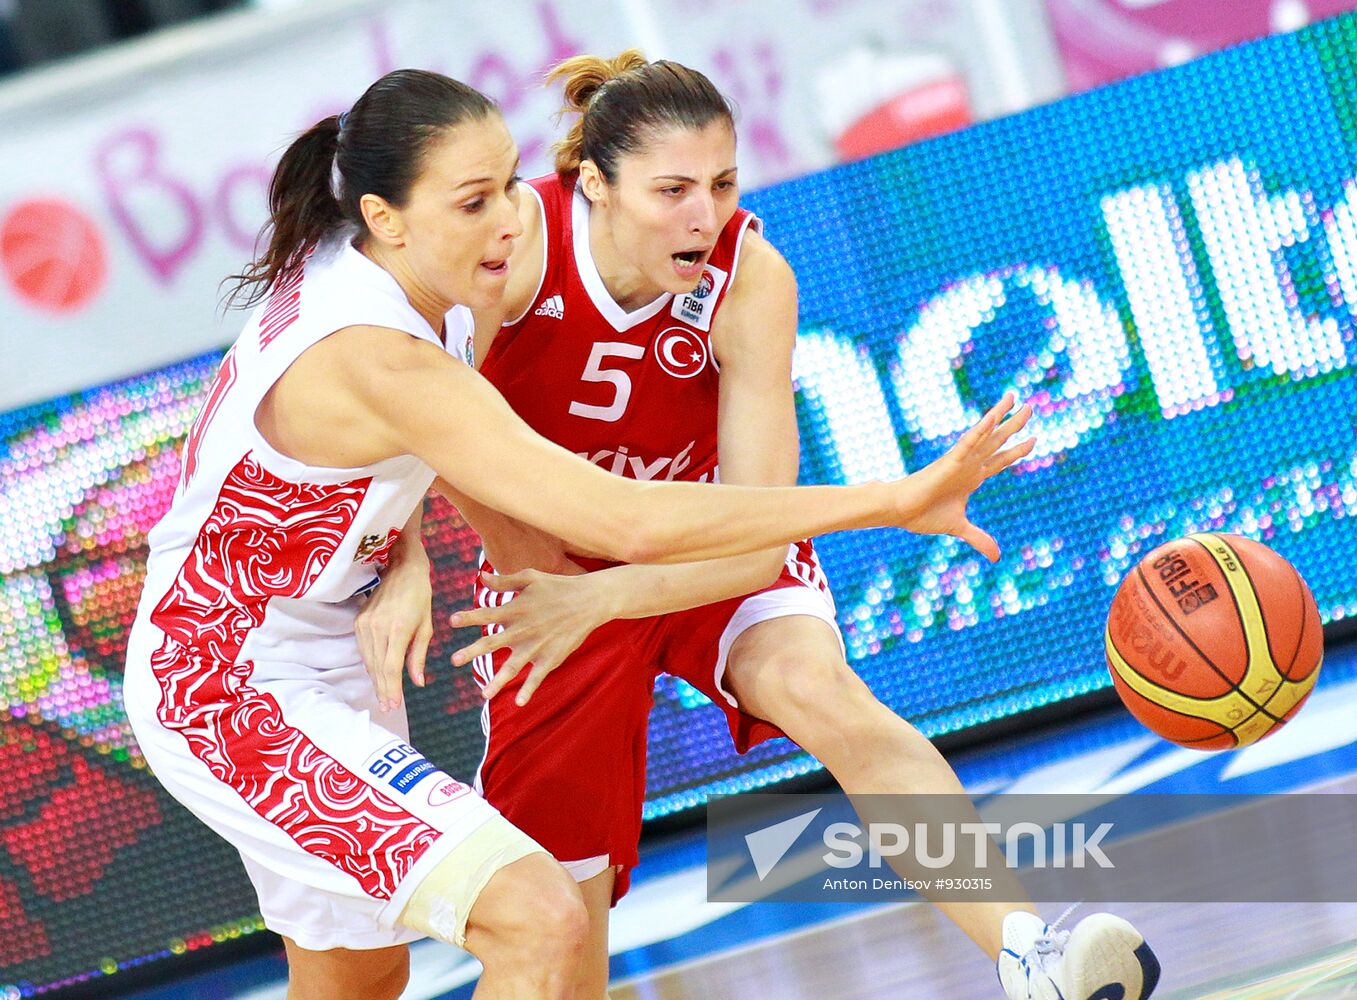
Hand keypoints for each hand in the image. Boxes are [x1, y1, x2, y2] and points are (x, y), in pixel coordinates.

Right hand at [355, 552, 432, 712]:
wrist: (401, 568)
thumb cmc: (420, 596)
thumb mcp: (426, 626)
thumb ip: (419, 655)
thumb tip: (418, 682)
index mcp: (398, 629)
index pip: (390, 667)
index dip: (391, 689)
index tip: (394, 705)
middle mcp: (377, 628)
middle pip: (377, 668)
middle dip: (383, 690)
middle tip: (387, 708)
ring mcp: (365, 624)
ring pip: (368, 661)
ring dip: (375, 681)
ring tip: (383, 698)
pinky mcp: (358, 621)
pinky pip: (363, 650)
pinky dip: (370, 665)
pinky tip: (376, 676)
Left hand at [449, 568, 609, 706]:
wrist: (589, 601)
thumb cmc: (557, 586)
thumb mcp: (531, 577)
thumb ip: (505, 580)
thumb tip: (480, 578)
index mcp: (516, 609)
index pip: (487, 614)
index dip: (469, 617)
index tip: (451, 621)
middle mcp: (523, 629)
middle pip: (492, 643)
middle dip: (472, 652)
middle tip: (454, 660)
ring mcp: (537, 646)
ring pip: (513, 667)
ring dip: (497, 681)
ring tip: (484, 694)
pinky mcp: (551, 657)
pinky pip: (537, 677)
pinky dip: (529, 690)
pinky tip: (519, 703)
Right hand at [894, 392, 1034, 560]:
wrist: (900, 511)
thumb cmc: (923, 515)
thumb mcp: (960, 528)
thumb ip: (979, 538)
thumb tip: (996, 557)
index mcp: (972, 477)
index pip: (1001, 459)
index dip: (1017, 450)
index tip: (1033, 439)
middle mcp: (970, 464)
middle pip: (998, 441)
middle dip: (1015, 425)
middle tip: (1031, 407)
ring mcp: (961, 461)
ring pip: (987, 435)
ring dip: (1002, 417)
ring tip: (1016, 398)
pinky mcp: (950, 461)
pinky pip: (969, 442)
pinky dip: (982, 430)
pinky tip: (994, 416)